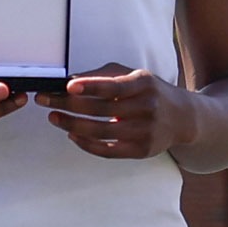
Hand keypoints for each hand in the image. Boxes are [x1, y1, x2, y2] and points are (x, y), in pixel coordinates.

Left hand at [36, 63, 195, 159]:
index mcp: (144, 84)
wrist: (182, 117)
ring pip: (101, 131)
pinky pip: (107, 150)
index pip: (114, 86)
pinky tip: (71, 134)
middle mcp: (147, 107)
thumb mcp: (132, 76)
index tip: (68, 86)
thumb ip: (102, 76)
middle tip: (45, 100)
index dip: (90, 86)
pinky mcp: (141, 150)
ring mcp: (145, 131)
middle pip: (101, 109)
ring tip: (54, 117)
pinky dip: (86, 144)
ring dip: (71, 125)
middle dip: (68, 105)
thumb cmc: (149, 92)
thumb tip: (68, 81)